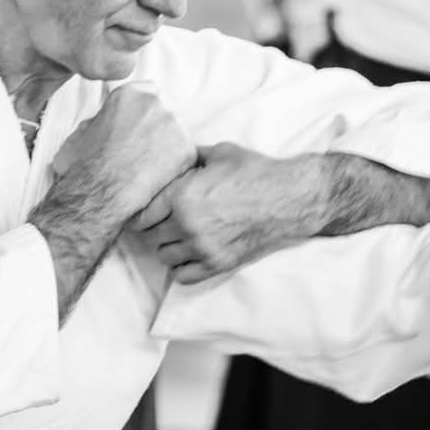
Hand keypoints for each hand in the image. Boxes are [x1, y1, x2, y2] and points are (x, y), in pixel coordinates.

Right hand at [49, 82, 194, 217]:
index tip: (137, 128)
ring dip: (167, 150)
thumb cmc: (83, 166)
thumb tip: (106, 121)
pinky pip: (185, 159)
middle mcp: (155, 104)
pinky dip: (175, 171)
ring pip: (177, 136)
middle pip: (165, 113)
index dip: (142, 113)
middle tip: (141, 154)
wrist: (96, 194)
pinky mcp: (188, 151)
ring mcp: (174, 126)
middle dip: (157, 131)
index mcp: (128, 94)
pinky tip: (156, 181)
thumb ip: (103, 119)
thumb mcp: (83, 130)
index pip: (148, 92)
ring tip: (146, 171)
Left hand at [132, 142, 297, 283]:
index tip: (140, 213)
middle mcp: (188, 225)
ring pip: (164, 256)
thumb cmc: (255, 172)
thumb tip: (172, 156)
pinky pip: (184, 275)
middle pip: (151, 236)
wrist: (290, 198)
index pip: (142, 214)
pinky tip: (189, 254)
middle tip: (159, 222)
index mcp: (183, 195)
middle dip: (153, 228)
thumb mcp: (219, 153)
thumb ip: (190, 158)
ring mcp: (203, 248)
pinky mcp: (218, 263)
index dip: (138, 213)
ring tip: (176, 237)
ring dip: (167, 247)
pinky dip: (182, 266)